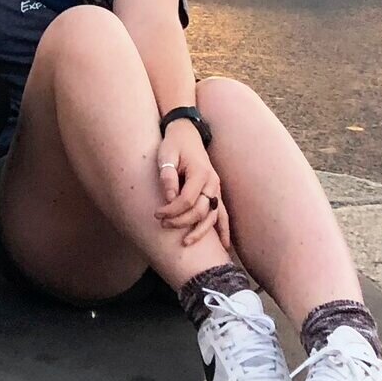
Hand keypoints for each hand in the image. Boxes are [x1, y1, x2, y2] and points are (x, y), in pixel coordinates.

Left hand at [155, 119, 226, 249]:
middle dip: (181, 221)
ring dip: (200, 231)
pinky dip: (224, 230)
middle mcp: (212, 182)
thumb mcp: (166, 155)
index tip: (157, 214)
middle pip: (200, 211)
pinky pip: (223, 214)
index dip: (172, 210)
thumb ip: (168, 175)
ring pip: (213, 216)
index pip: (187, 200)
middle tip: (163, 225)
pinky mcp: (216, 193)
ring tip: (186, 243)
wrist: (187, 134)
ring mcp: (217, 188)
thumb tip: (170, 199)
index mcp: (200, 172)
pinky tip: (224, 246)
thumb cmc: (174, 144)